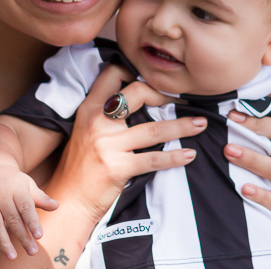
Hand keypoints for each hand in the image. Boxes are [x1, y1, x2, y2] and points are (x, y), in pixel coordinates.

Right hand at [0, 164, 58, 259]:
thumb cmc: (14, 183)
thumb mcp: (29, 186)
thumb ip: (41, 198)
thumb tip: (56, 206)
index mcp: (16, 188)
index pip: (26, 207)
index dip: (33, 222)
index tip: (39, 236)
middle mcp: (0, 195)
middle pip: (12, 219)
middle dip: (23, 237)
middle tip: (32, 252)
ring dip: (3, 242)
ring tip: (12, 257)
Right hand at [46, 65, 206, 224]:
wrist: (69, 199)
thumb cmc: (80, 166)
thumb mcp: (85, 130)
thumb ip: (105, 114)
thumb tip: (138, 98)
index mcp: (89, 109)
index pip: (112, 74)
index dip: (135, 70)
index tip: (157, 77)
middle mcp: (97, 122)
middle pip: (138, 93)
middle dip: (166, 94)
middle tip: (184, 99)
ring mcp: (108, 145)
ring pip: (153, 129)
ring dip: (182, 126)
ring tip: (200, 123)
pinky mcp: (117, 167)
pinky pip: (153, 159)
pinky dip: (175, 157)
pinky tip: (189, 155)